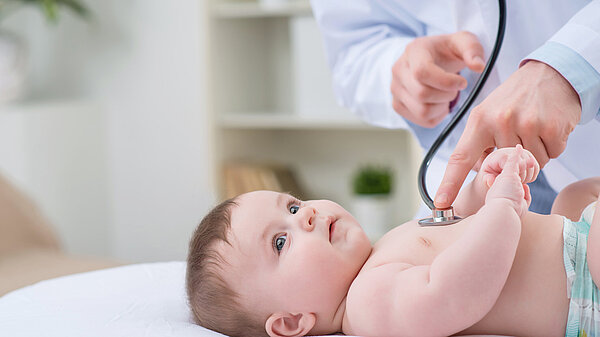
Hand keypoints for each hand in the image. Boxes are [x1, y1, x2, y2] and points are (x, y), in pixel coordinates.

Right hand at [391, 31, 484, 126]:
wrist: (430, 58)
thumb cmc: (447, 50)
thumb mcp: (464, 41)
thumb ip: (473, 50)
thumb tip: (479, 66)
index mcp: (413, 51)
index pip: (422, 72)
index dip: (445, 82)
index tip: (462, 82)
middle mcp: (399, 70)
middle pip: (422, 94)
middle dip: (447, 95)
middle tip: (456, 88)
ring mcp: (395, 89)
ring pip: (422, 111)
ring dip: (442, 107)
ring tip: (447, 95)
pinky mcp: (398, 105)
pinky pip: (421, 120)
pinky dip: (437, 116)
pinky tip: (440, 103)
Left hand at [434, 60, 580, 208]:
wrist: (550, 73)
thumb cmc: (514, 98)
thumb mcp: (488, 114)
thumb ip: (481, 145)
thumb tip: (486, 177)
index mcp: (479, 120)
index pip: (460, 158)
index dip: (449, 183)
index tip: (441, 203)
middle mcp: (500, 121)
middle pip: (504, 168)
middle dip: (512, 163)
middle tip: (517, 137)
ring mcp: (527, 123)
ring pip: (530, 165)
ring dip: (534, 154)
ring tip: (533, 129)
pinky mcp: (552, 127)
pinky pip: (551, 156)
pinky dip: (552, 147)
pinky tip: (547, 127)